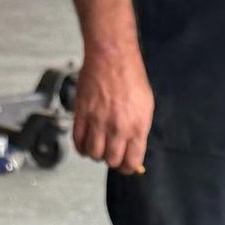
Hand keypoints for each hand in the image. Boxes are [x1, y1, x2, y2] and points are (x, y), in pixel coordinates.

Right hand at [71, 48, 154, 172]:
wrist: (112, 57)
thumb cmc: (130, 77)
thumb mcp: (146, 107)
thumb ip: (140, 131)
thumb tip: (135, 149)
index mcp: (136, 127)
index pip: (131, 162)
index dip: (127, 167)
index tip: (125, 165)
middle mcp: (117, 128)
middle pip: (111, 160)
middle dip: (112, 160)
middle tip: (111, 153)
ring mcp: (98, 121)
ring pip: (93, 154)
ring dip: (95, 154)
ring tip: (98, 146)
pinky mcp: (82, 114)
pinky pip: (78, 140)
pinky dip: (81, 146)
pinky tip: (85, 142)